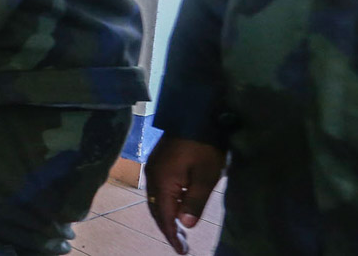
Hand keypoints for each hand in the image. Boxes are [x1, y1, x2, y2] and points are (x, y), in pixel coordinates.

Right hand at [145, 136, 226, 254]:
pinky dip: (166, 203)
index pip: (165, 216)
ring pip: (156, 200)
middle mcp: (152, 177)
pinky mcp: (158, 163)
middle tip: (182, 245)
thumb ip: (194, 202)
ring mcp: (153, 168)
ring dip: (167, 216)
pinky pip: (158, 190)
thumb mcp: (205, 177)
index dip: (172, 235)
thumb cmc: (203, 146)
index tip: (182, 251)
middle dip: (168, 229)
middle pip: (157, 210)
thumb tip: (185, 224)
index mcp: (162, 182)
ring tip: (180, 231)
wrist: (195, 115)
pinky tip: (177, 207)